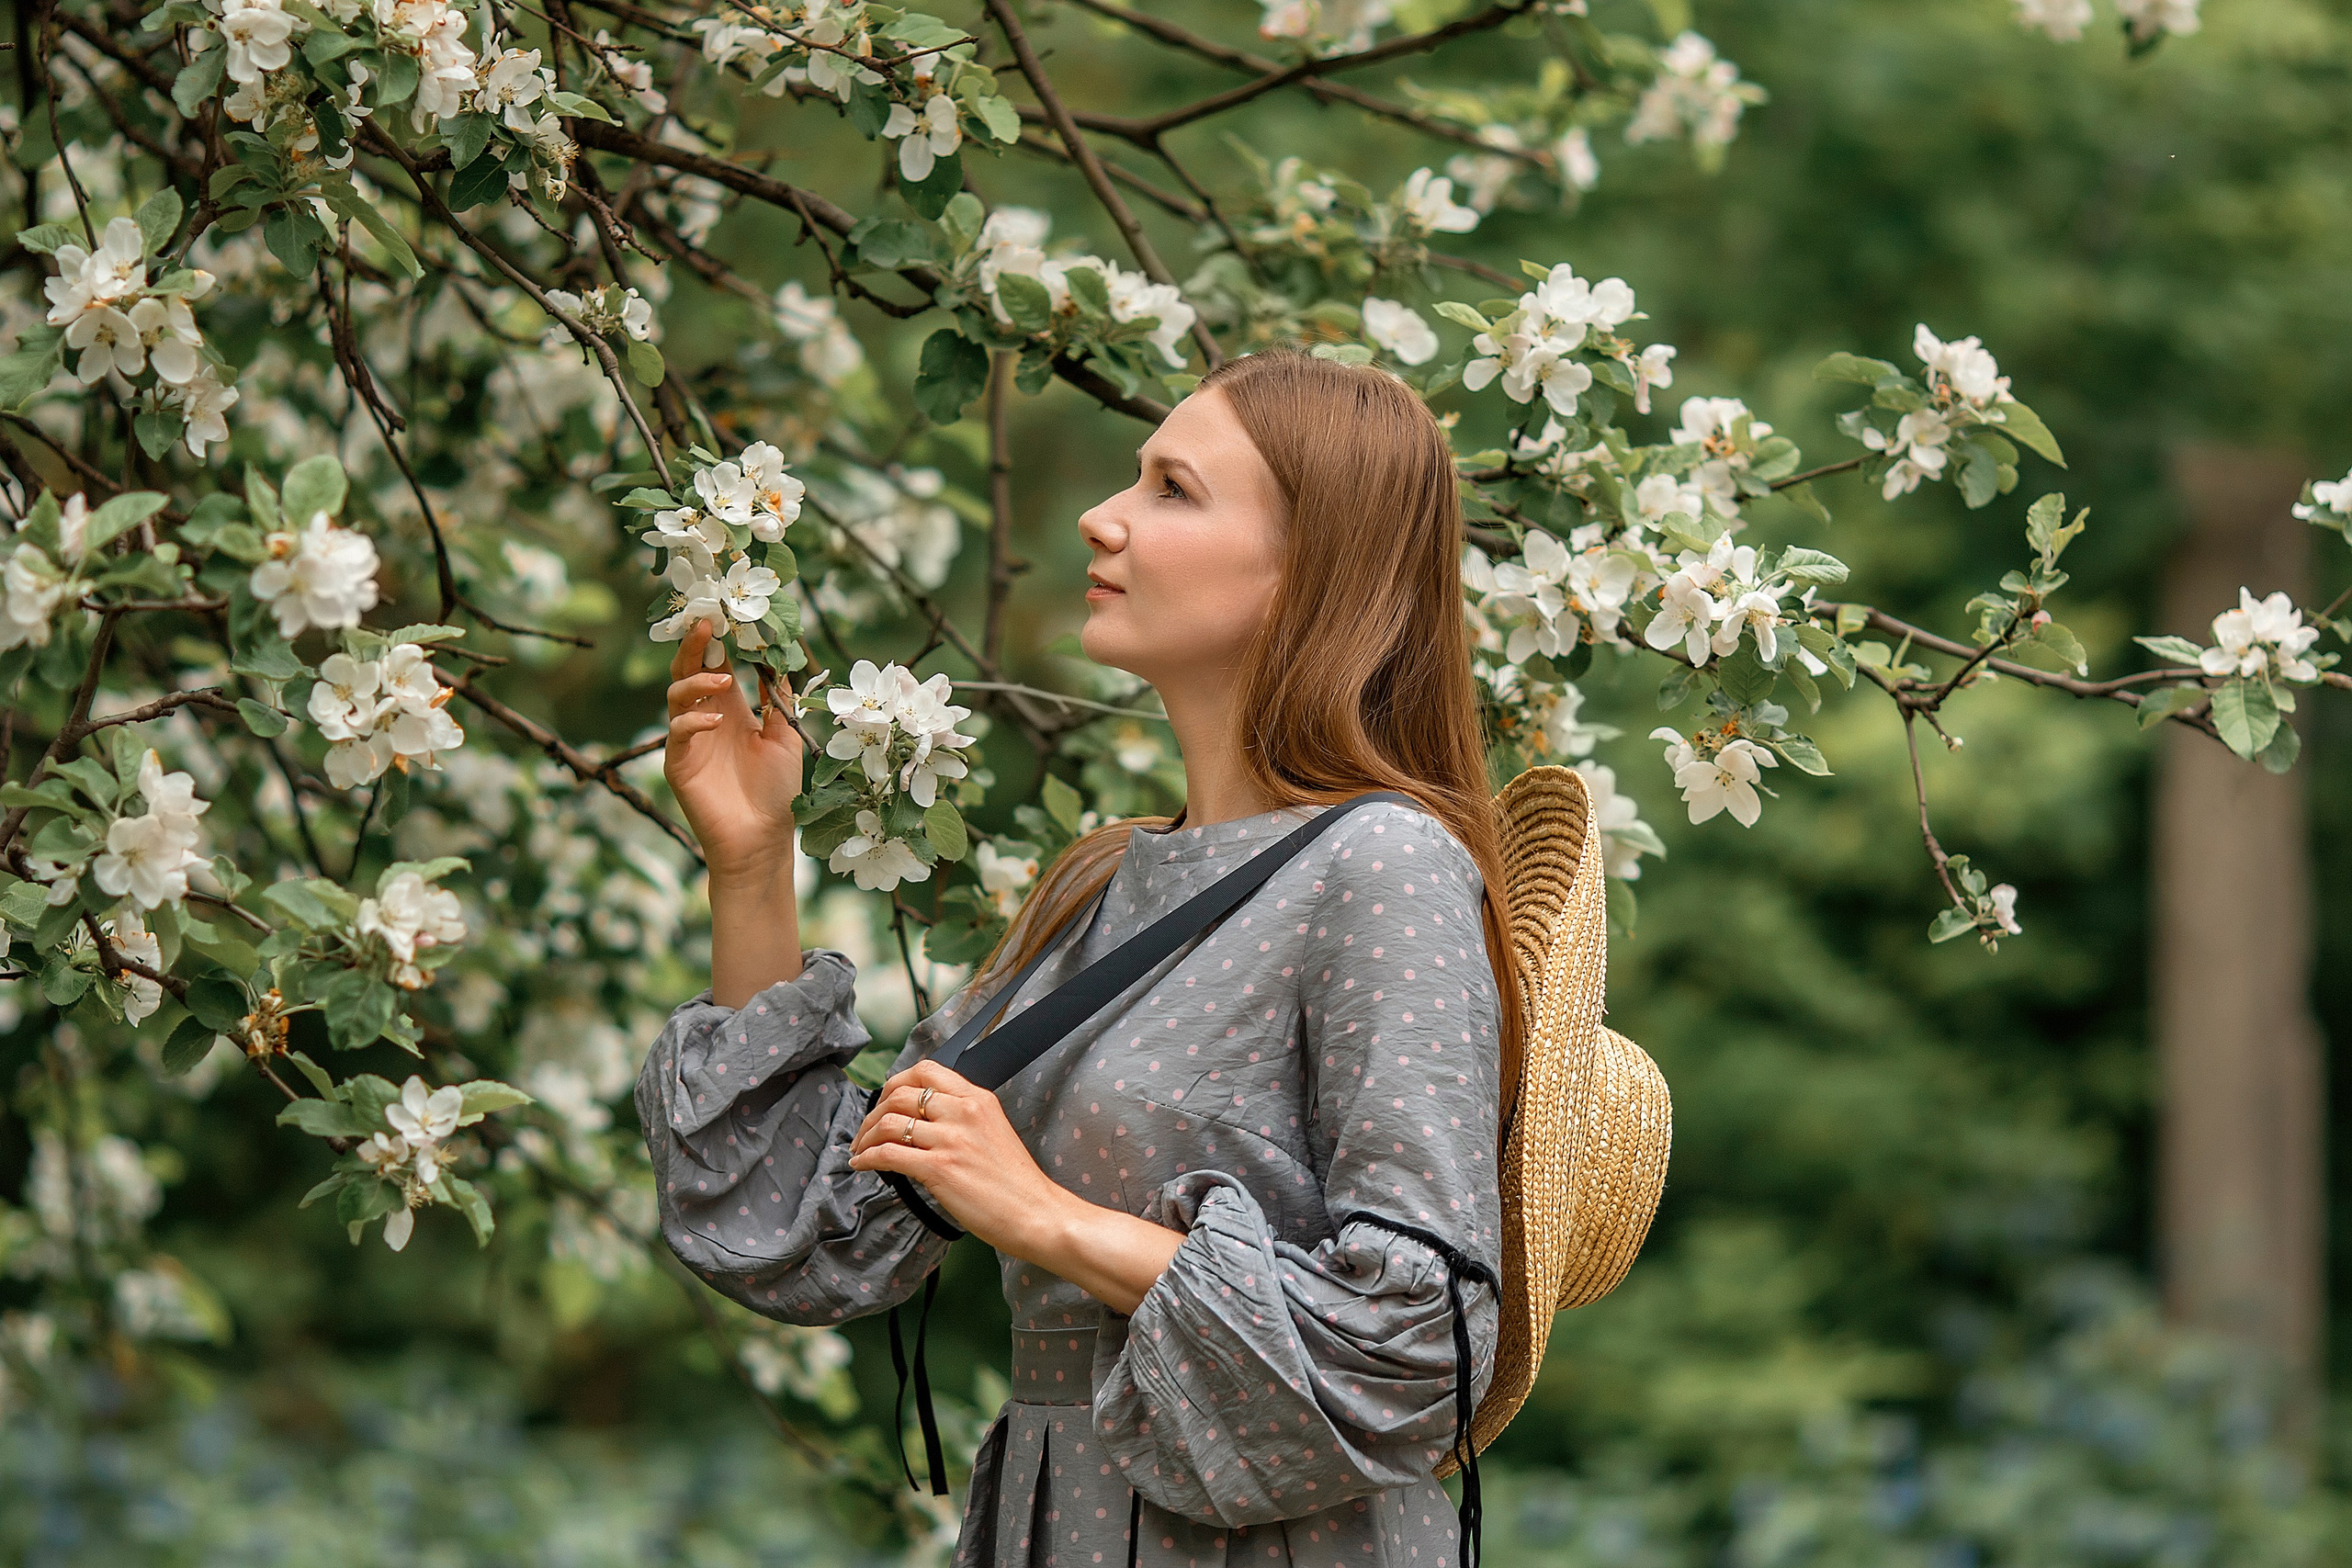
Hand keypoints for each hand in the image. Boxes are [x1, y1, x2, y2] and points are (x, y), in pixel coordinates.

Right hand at [664, 618, 803, 877]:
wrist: (763, 841)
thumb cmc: (776, 793)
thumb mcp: (784, 738)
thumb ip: (780, 702)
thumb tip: (781, 661)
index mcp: (730, 710)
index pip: (715, 663)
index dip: (717, 640)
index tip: (724, 613)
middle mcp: (706, 719)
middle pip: (688, 670)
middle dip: (695, 645)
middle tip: (707, 622)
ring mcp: (689, 740)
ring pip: (676, 694)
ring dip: (697, 679)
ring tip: (724, 679)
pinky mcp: (679, 764)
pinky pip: (677, 732)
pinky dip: (693, 720)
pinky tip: (716, 720)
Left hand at [848, 1060, 1185, 1313]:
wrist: (1037, 1214)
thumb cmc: (1016, 1184)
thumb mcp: (993, 1132)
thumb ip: (962, 1119)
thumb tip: (922, 1124)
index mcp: (978, 1099)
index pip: (926, 1070)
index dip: (896, 1083)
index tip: (884, 1102)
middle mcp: (964, 1111)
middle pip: (900, 1093)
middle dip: (873, 1112)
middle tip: (865, 1132)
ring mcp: (952, 1139)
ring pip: (890, 1121)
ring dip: (866, 1136)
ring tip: (860, 1150)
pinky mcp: (941, 1168)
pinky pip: (889, 1154)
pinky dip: (867, 1158)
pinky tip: (862, 1166)